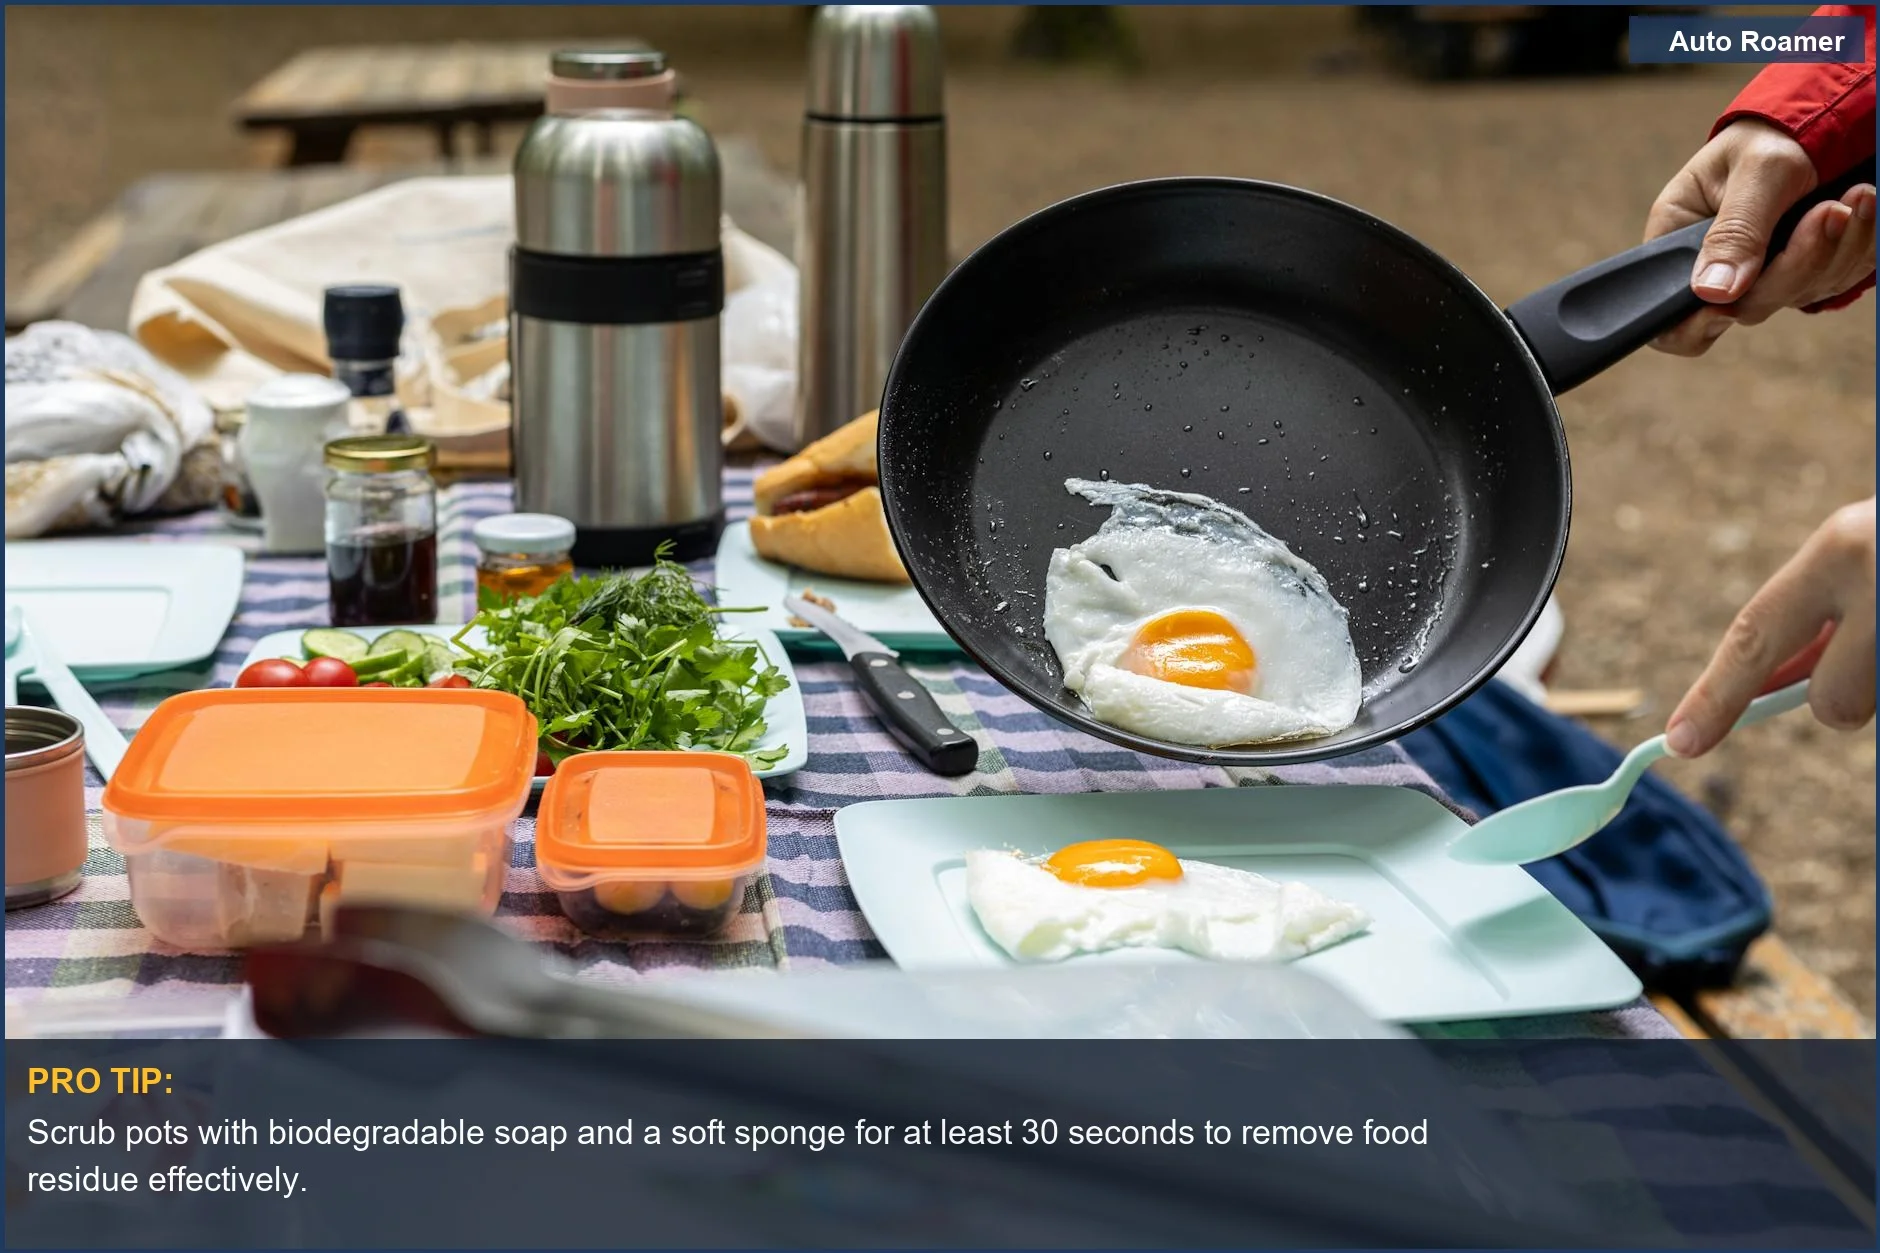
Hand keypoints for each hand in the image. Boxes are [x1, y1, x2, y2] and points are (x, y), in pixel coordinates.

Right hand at [1645, 119, 1876, 355]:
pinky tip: (1863, 206)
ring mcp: (1763, 273)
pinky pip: (1836, 280)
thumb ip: (1736, 232)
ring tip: (1858, 195)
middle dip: (1799, 263)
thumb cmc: (1773, 135)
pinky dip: (1857, 246)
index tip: (1731, 303)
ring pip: (1800, 295)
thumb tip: (1714, 292)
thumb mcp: (1754, 173)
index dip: (1695, 324)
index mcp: (1679, 242)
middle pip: (1749, 307)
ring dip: (1840, 248)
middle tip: (1831, 210)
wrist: (1819, 113)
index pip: (1669, 313)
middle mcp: (1718, 266)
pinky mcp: (1804, 270)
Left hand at [1666, 498, 1875, 757]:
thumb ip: (1820, 613)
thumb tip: (1771, 688)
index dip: (1713, 696)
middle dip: (1838, 701)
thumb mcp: (1861, 556)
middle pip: (1835, 703)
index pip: (1753, 635)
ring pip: (1879, 702)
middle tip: (1867, 655)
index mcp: (1841, 548)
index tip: (1678, 742)